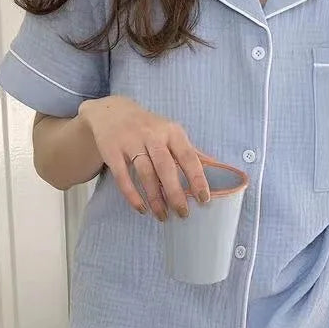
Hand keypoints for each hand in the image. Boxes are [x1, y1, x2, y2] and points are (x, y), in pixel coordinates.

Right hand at [79, 95, 209, 220]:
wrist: (112, 112)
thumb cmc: (149, 127)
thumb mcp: (171, 132)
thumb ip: (190, 151)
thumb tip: (217, 168)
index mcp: (172, 131)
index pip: (188, 157)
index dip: (197, 179)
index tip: (204, 199)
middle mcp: (152, 135)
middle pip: (166, 167)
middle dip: (175, 193)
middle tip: (183, 213)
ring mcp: (130, 142)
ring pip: (145, 174)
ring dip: (155, 198)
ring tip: (163, 215)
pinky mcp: (112, 151)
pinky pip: (123, 177)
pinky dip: (132, 195)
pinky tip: (142, 209)